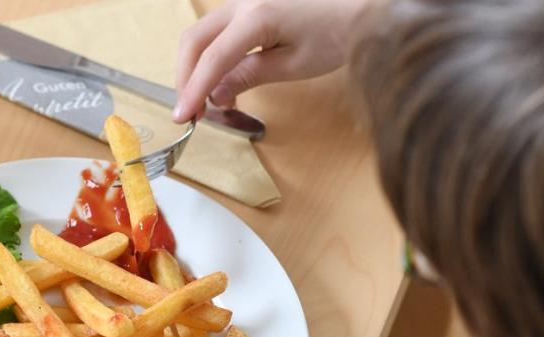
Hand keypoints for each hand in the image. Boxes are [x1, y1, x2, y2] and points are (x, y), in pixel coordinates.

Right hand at [174, 0, 368, 120]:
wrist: (361, 5)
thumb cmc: (337, 32)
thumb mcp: (294, 64)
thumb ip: (249, 76)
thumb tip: (216, 94)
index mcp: (256, 15)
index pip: (212, 59)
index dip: (193, 91)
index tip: (182, 117)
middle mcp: (243, 1)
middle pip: (195, 41)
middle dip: (186, 78)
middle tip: (190, 112)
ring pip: (201, 33)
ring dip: (196, 67)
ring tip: (208, 101)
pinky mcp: (249, 3)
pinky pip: (218, 29)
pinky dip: (211, 55)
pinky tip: (222, 80)